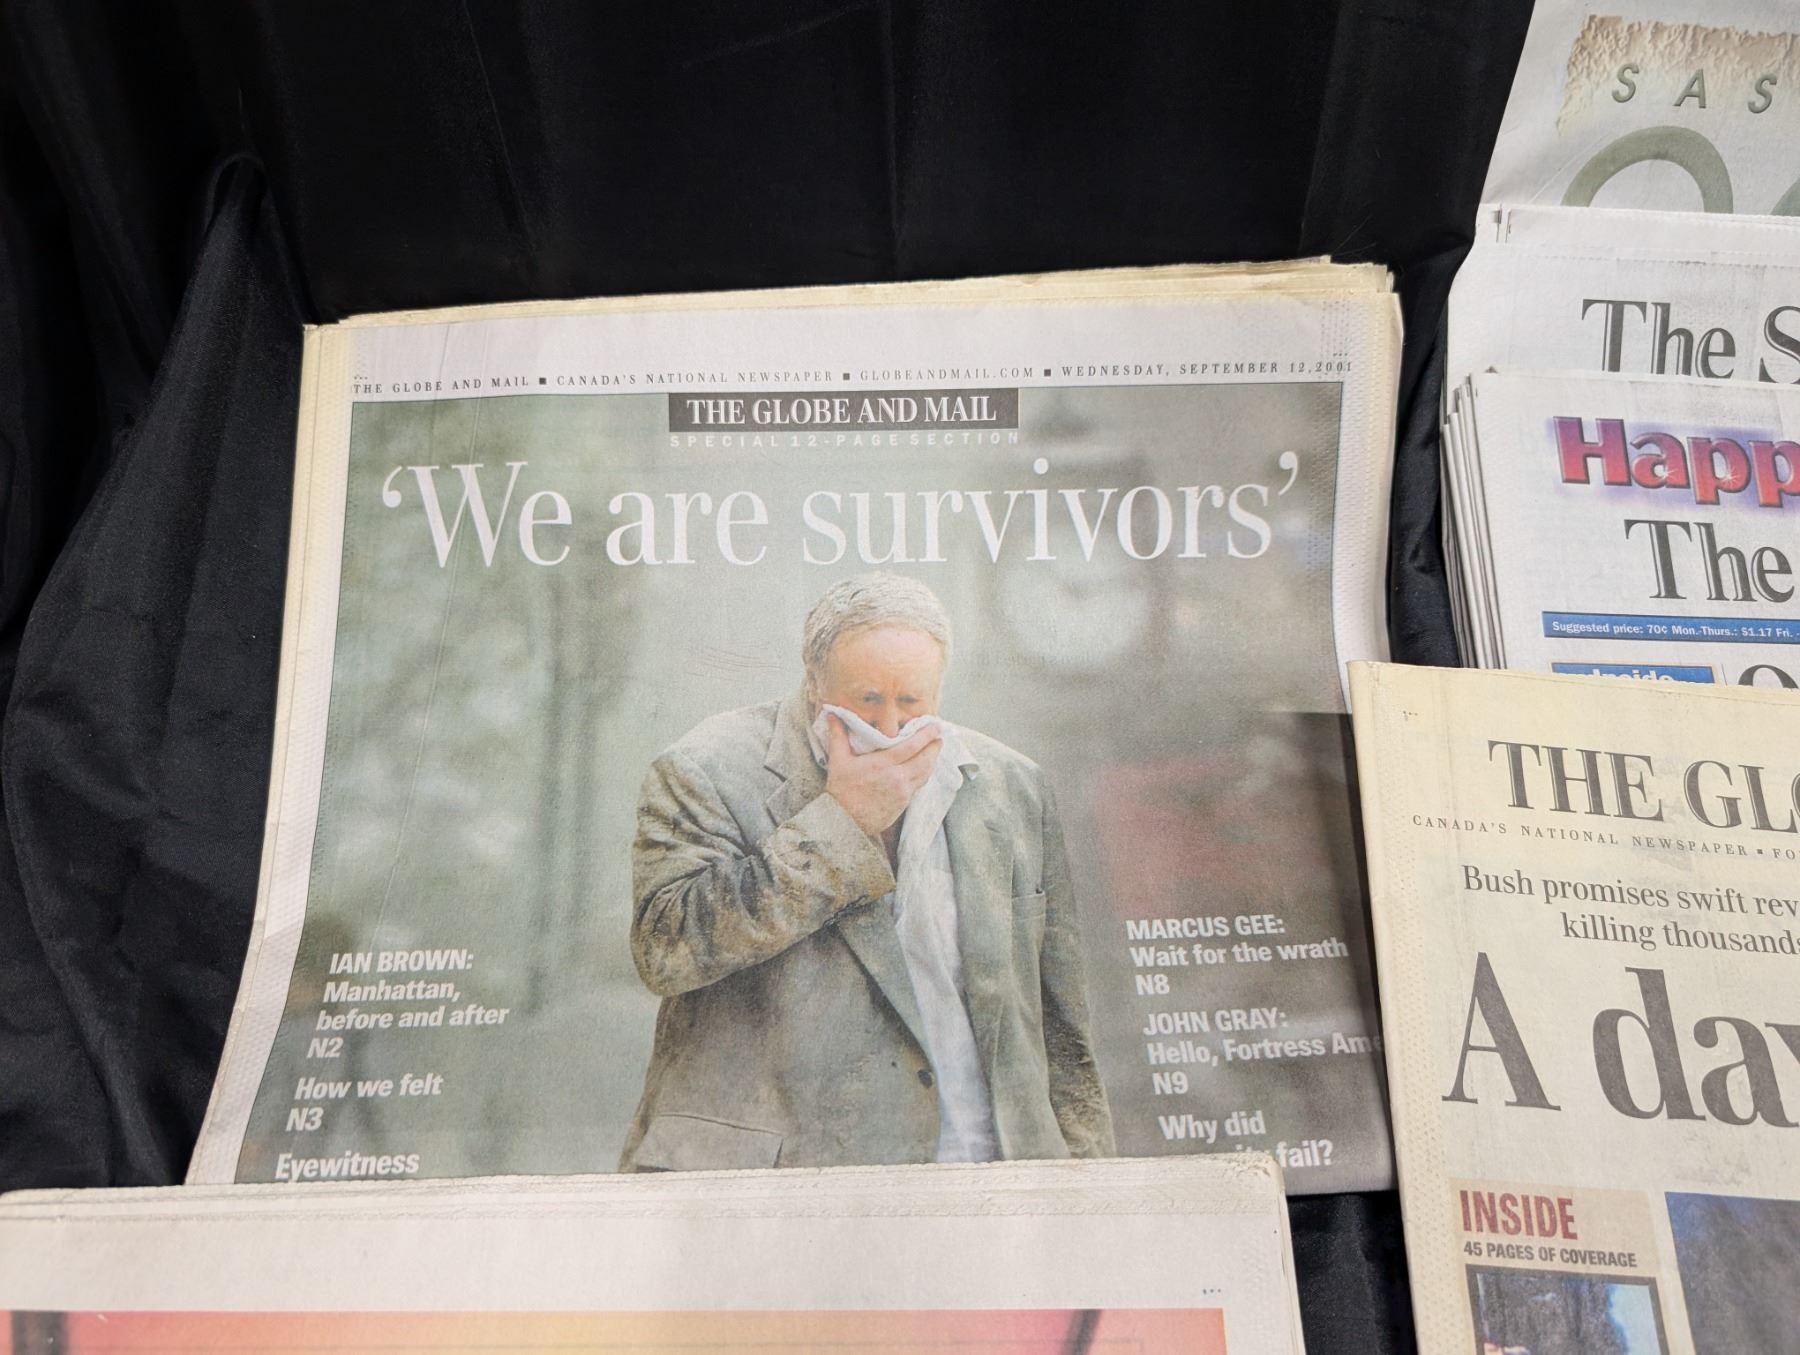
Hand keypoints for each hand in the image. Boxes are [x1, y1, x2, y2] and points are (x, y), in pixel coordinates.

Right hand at [822, 714, 941, 836]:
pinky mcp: (904, 803)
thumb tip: (832, 714)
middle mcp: (897, 777)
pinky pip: (920, 784)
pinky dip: (925, 773)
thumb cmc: (840, 792)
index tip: (934, 725)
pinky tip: (924, 767)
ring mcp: (903, 792)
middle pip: (925, 759)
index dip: (926, 735)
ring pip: (926, 773)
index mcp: (882, 764)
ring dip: (933, 759)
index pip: (911, 746)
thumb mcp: (838, 761)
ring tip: (935, 749)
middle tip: (939, 735)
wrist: (845, 822)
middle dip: (935, 746)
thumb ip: (838, 736)